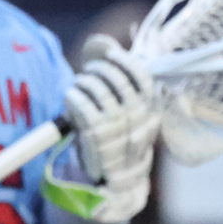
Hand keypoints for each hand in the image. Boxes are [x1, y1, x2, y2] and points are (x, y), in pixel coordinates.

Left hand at [61, 35, 158, 222]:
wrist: (115, 183)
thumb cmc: (120, 141)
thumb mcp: (131, 114)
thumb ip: (123, 80)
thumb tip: (108, 40)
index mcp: (150, 112)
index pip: (141, 76)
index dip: (123, 60)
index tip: (110, 55)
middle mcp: (137, 119)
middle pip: (115, 79)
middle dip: (97, 69)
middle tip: (89, 73)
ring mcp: (117, 129)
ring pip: (96, 89)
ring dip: (82, 82)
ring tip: (79, 87)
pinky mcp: (95, 137)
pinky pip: (80, 104)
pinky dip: (72, 96)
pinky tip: (71, 100)